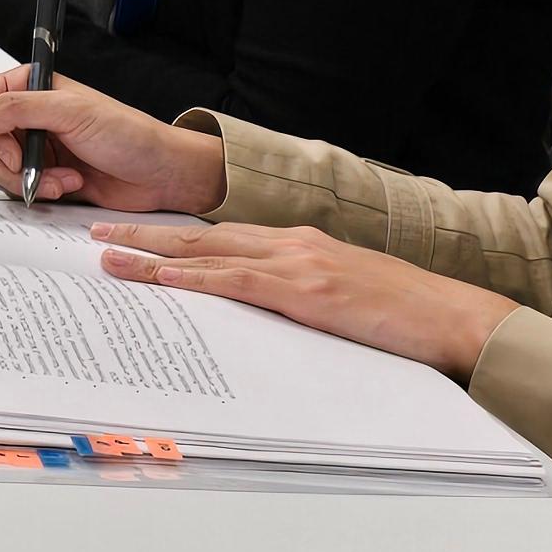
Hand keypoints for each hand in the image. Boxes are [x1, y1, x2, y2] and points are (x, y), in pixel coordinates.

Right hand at [0, 71, 227, 212]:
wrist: (161, 175)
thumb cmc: (129, 134)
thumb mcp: (71, 112)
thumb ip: (16, 109)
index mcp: (27, 87)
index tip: (10, 145)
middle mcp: (25, 116)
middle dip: (7, 161)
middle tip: (35, 168)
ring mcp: (32, 148)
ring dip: (26, 179)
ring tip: (62, 179)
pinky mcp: (42, 176)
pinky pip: (14, 188)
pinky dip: (38, 192)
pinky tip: (68, 187)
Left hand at [88, 217, 519, 376]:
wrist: (454, 316)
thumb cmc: (405, 313)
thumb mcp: (342, 295)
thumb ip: (299, 294)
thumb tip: (261, 310)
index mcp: (298, 243)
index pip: (222, 238)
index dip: (174, 239)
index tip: (135, 239)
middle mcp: (290, 243)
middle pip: (201, 238)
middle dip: (145, 237)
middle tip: (97, 235)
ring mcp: (297, 262)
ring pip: (207, 255)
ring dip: (152, 257)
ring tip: (107, 256)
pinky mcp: (306, 290)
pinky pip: (237, 282)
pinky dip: (194, 280)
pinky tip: (161, 281)